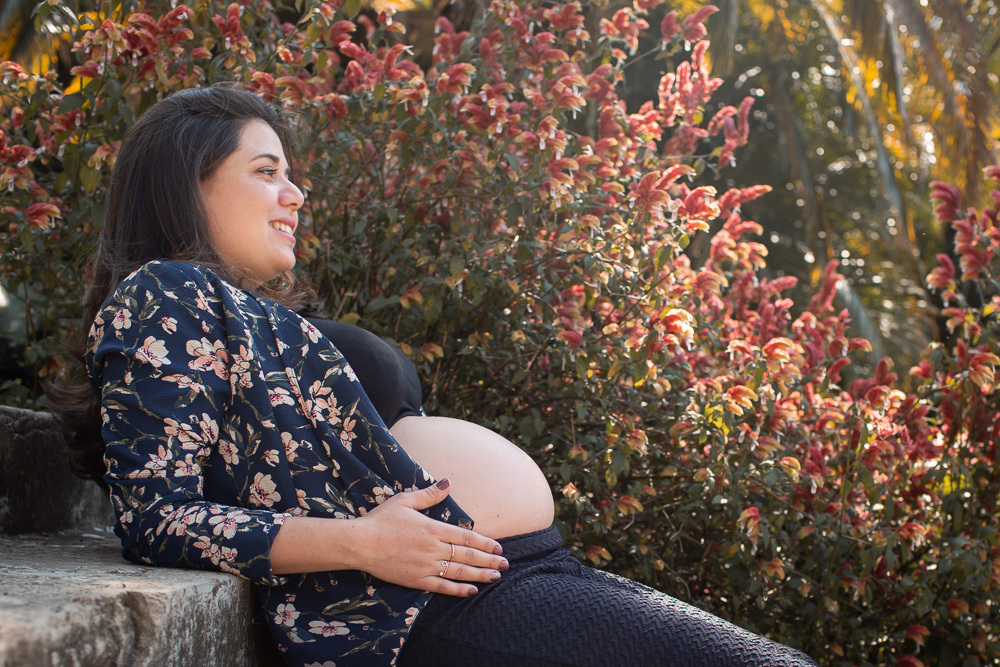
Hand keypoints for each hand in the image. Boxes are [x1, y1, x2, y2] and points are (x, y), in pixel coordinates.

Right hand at [354, 479, 508, 596]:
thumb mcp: (404, 501)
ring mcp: (425, 566)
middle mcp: (433, 548)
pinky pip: (441, 587)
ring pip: (458, 572)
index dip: (484, 543)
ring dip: (479, 575)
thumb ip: (429, 494)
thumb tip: (448, 481)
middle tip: (505, 564)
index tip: (498, 547)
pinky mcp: (415, 580)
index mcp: (432, 528)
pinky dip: (458, 590)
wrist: (359, 544)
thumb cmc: (380, 520)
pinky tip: (471, 591)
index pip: (465, 537)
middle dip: (488, 560)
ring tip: (495, 577)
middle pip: (466, 556)